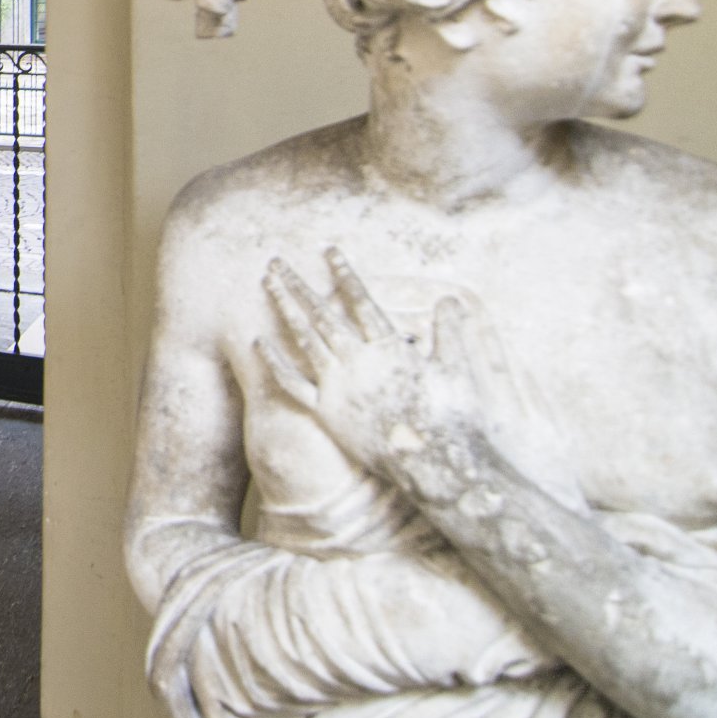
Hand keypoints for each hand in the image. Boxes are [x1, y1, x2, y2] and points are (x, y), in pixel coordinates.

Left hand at [256, 252, 488, 484]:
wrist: (434, 466)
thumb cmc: (451, 420)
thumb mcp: (457, 370)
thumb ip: (450, 333)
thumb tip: (451, 301)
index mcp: (388, 347)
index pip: (360, 300)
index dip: (344, 274)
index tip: (329, 251)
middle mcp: (357, 361)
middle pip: (321, 314)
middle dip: (298, 285)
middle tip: (276, 261)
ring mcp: (339, 386)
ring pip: (303, 339)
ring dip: (284, 309)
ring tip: (268, 284)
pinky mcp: (327, 413)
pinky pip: (293, 384)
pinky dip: (275, 362)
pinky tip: (259, 342)